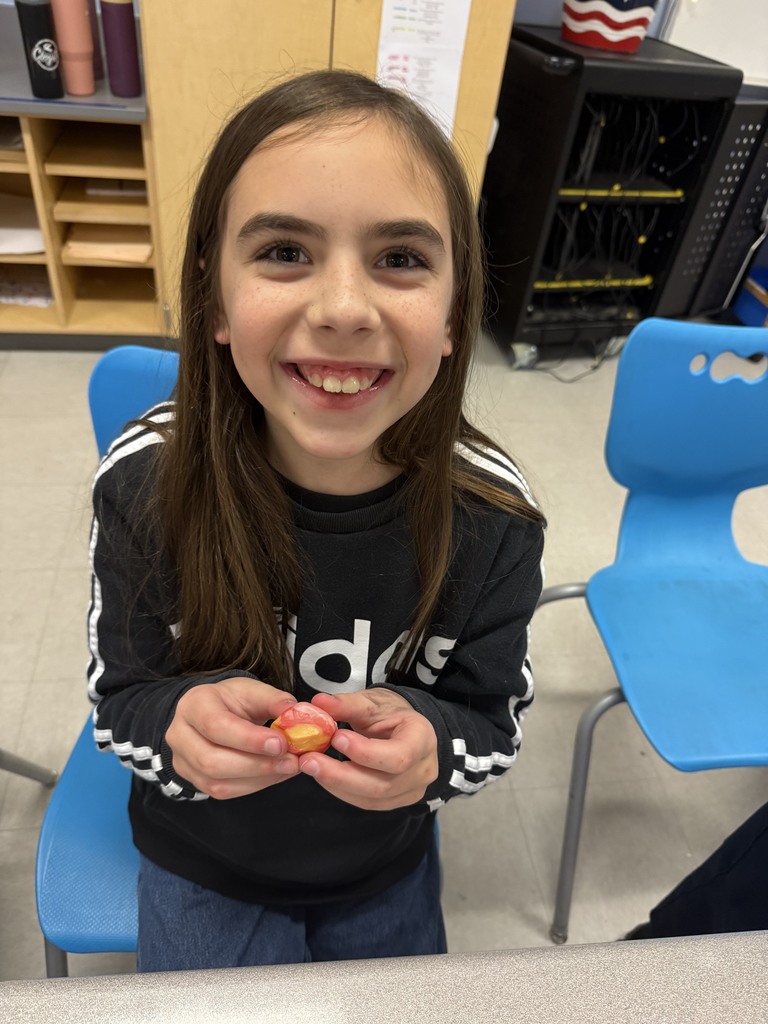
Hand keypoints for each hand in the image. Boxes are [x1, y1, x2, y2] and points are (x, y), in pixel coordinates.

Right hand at [166, 678, 299, 798]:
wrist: (215, 713)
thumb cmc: (234, 701)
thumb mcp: (253, 691)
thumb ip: (274, 700)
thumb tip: (294, 712)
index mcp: (193, 705)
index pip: (216, 725)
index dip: (249, 739)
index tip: (280, 743)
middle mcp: (180, 734)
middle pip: (212, 760)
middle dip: (256, 764)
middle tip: (291, 761)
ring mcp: (183, 762)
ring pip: (217, 782)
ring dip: (259, 778)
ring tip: (288, 767)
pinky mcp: (194, 781)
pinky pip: (223, 791)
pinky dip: (254, 785)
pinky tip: (275, 773)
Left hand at [298, 689, 438, 810]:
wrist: (403, 727)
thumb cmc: (390, 713)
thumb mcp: (371, 702)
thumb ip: (346, 704)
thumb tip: (318, 703)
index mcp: (422, 738)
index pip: (398, 755)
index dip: (366, 752)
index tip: (336, 738)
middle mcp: (423, 769)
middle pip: (382, 784)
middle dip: (341, 775)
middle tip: (309, 760)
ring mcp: (412, 790)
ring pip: (372, 798)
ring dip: (337, 784)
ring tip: (311, 766)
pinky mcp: (396, 801)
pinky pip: (367, 803)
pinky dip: (342, 791)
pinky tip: (325, 776)